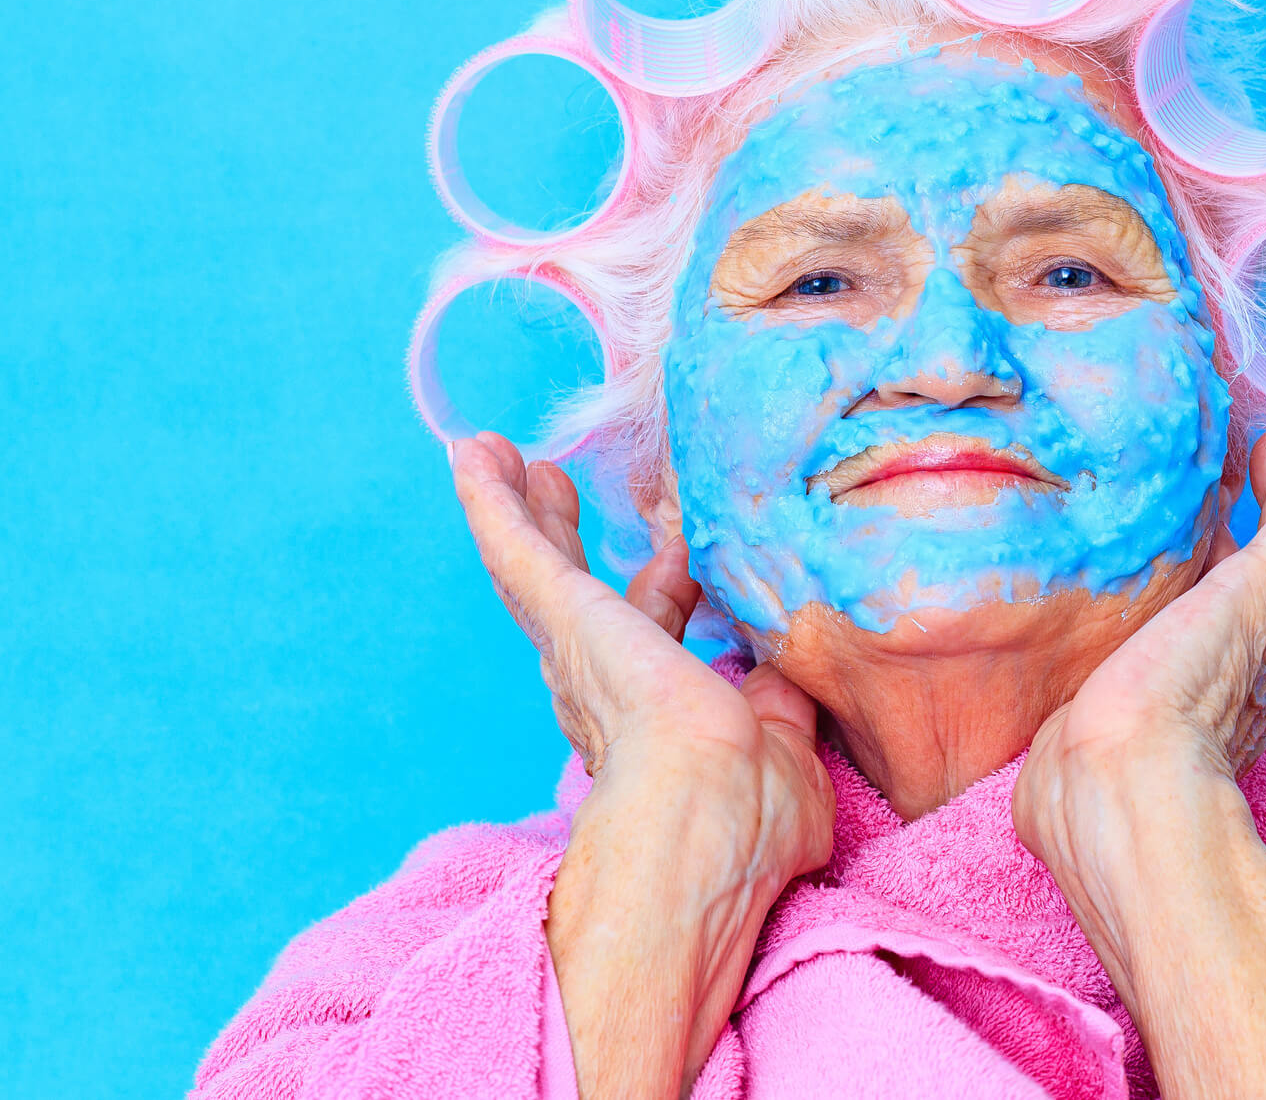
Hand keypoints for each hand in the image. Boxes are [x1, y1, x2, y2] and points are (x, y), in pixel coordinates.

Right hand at [452, 433, 832, 1099]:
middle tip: (552, 479)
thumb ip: (783, 701)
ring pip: (536, 565)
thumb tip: (795, 667)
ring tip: (497, 456)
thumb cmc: (756, 811)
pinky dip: (492, 500)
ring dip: (520, 507)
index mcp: (655, 718)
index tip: (686, 545)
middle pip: (577, 591)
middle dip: (566, 533)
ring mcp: (577, 650)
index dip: (671, 584)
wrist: (713, 809)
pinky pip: (518, 547)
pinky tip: (470, 454)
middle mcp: (600, 687)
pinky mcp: (565, 615)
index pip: (657, 632)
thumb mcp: (785, 742)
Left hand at [1013, 402, 1265, 1099]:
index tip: (1233, 527)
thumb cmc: (1087, 801)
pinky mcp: (1262, 589)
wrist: (1122, 802)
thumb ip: (1068, 751)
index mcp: (1213, 698)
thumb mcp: (1074, 760)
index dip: (1250, 568)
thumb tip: (1042, 769)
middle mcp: (1256, 660)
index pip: (1244, 620)